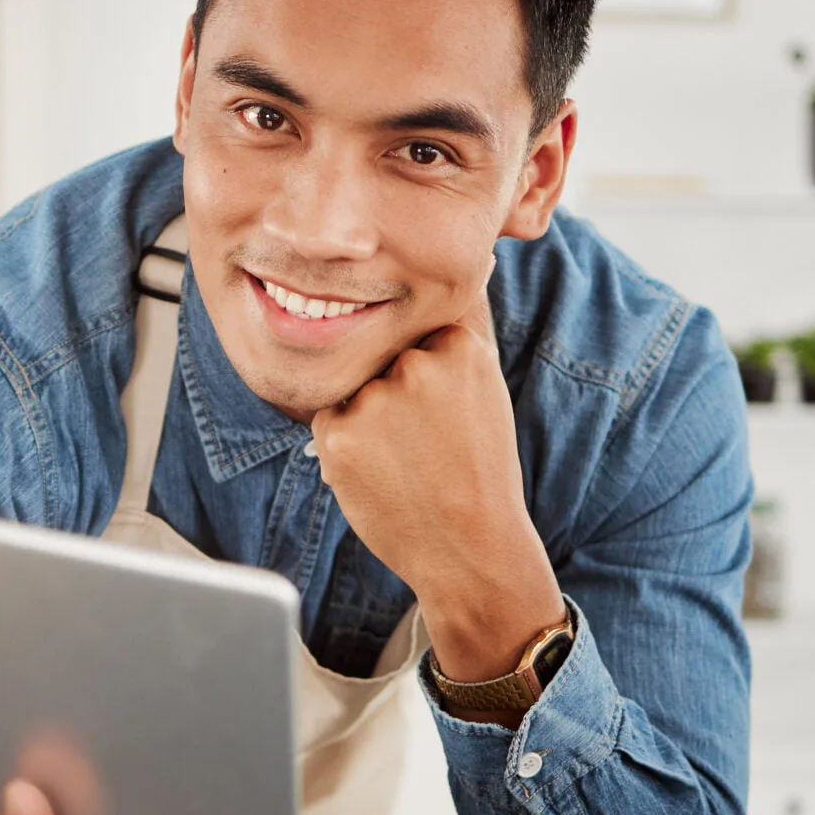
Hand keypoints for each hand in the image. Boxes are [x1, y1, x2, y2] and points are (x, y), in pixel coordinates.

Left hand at [308, 299, 565, 692]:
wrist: (469, 549)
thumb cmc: (477, 469)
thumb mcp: (485, 388)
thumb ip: (459, 329)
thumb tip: (465, 266)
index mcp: (459, 345)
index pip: (414, 328)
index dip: (423, 372)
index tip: (442, 411)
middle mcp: (417, 363)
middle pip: (379, 357)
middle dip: (392, 394)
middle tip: (426, 444)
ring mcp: (376, 398)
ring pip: (352, 387)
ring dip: (368, 417)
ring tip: (407, 461)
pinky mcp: (339, 433)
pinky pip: (329, 418)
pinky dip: (345, 444)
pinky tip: (382, 474)